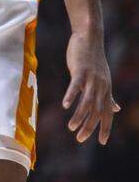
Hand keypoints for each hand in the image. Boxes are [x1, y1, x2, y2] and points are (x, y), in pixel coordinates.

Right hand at [62, 28, 119, 143]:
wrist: (90, 38)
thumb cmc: (93, 60)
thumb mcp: (103, 80)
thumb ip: (108, 95)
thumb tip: (116, 109)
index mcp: (106, 90)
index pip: (108, 114)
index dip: (106, 128)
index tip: (102, 142)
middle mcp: (101, 87)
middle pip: (97, 112)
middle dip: (90, 128)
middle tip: (80, 139)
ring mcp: (91, 80)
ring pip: (87, 103)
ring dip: (79, 117)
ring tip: (71, 128)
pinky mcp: (80, 72)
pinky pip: (76, 87)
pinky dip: (71, 97)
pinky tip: (65, 106)